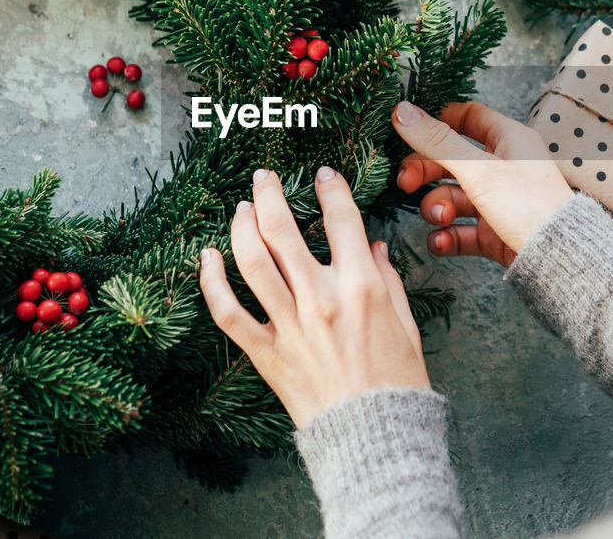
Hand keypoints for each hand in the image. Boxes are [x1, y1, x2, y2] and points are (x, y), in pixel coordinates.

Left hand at [198, 166, 429, 428]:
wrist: (375, 437)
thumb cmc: (398, 382)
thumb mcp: (405, 323)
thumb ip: (387, 279)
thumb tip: (373, 245)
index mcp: (361, 288)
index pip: (341, 220)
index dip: (331, 189)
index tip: (323, 175)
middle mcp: (321, 300)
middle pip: (282, 230)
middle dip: (269, 194)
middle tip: (263, 177)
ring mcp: (289, 327)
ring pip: (251, 262)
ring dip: (241, 228)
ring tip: (241, 209)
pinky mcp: (266, 354)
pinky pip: (228, 314)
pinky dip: (212, 283)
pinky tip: (207, 258)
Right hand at [393, 101, 573, 267]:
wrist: (559, 259)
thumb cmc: (529, 205)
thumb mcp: (478, 169)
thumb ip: (437, 141)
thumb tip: (402, 110)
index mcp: (508, 140)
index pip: (468, 117)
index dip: (438, 122)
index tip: (410, 131)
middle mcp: (503, 167)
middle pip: (451, 160)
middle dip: (425, 172)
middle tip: (405, 183)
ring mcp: (497, 201)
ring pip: (452, 197)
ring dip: (436, 207)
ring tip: (440, 217)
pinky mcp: (492, 232)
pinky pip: (459, 229)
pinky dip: (447, 235)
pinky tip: (442, 240)